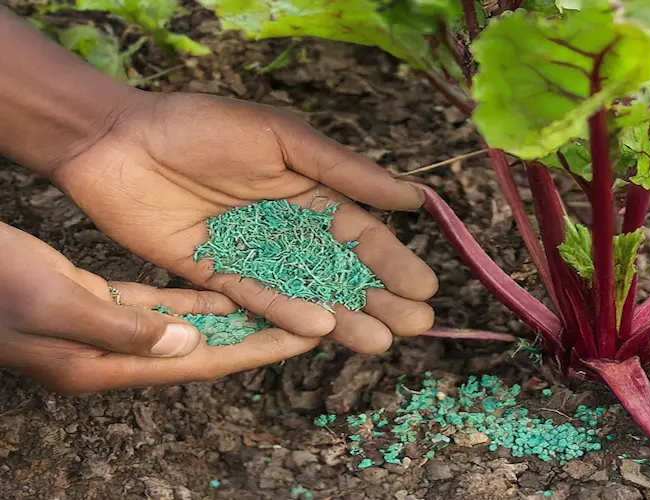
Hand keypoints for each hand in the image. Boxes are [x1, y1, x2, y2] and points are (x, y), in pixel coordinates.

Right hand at [0, 222, 318, 394]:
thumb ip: (122, 328)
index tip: (310, 337)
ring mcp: (111, 331)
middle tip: (316, 319)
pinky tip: (229, 293)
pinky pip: (165, 307)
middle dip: (262, 336)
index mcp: (108, 363)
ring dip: (238, 319)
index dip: (259, 349)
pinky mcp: (105, 305)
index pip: (203, 362)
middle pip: (207, 350)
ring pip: (191, 329)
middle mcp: (117, 353)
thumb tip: (190, 343)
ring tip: (287, 304)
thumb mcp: (53, 302)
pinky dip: (198, 301)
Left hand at [50, 92, 437, 353]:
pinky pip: (256, 300)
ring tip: (379, 342)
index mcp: (310, 190)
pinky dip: (287, 314)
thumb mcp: (282, 137)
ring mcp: (254, 255)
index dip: (393, 260)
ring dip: (343, 317)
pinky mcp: (216, 275)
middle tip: (414, 326)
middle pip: (341, 269)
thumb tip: (412, 198)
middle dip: (379, 297)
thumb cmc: (203, 127)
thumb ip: (343, 170)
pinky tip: (321, 329)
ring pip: (306, 292)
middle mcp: (287, 228)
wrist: (117, 141)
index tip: (425, 287)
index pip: (361, 231)